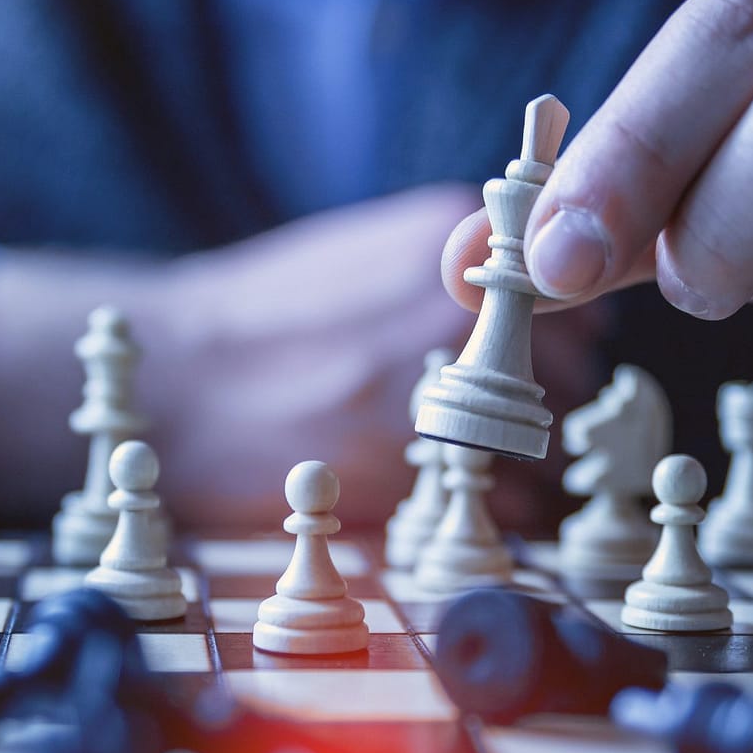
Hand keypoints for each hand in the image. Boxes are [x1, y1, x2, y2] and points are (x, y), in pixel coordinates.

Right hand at [0, 185, 603, 530]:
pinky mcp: (417, 471)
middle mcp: (458, 308)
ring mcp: (442, 388)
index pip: (578, 296)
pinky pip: (513, 506)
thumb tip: (537, 301)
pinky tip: (437, 496)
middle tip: (478, 422)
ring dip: (521, 466)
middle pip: (571, 373)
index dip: (555, 340)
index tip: (523, 362)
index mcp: (448, 239)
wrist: (174, 381)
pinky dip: (495, 514)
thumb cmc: (262, 321)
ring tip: (453, 462)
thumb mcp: (363, 253)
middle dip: (538, 405)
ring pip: (548, 446)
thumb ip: (454, 270)